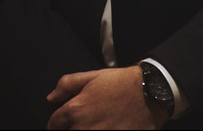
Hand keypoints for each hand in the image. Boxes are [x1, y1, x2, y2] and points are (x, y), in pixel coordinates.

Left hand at [46, 67, 166, 129]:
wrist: (150, 93)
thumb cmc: (122, 84)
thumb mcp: (91, 77)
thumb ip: (66, 85)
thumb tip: (52, 97)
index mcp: (75, 110)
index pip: (53, 125)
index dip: (57, 123)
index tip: (63, 122)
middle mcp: (85, 128)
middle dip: (71, 128)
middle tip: (81, 122)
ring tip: (94, 125)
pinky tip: (107, 128)